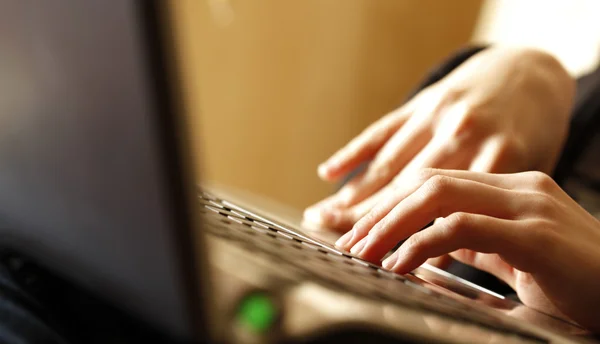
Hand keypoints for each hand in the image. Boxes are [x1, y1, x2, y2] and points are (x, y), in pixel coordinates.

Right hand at [304, 47, 573, 230]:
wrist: (531, 71)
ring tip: (326, 217)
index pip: (441, 206)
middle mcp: (464, 133)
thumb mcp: (528, 172)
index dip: (408, 235)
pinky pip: (381, 130)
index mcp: (499, 155)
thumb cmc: (531, 134)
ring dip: (355, 193)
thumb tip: (445, 254)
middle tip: (344, 246)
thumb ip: (491, 206)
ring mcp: (438, 114)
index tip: (381, 259)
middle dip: (371, 220)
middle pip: (406, 186)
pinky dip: (353, 152)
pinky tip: (329, 172)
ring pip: (389, 162)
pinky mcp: (421, 101)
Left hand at [336, 168, 599, 331]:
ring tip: (363, 251)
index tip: (360, 228)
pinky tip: (399, 263)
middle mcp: (519, 185)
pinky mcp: (536, 234)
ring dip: (391, 224)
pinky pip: (462, 227)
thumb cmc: (576, 280)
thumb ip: (478, 241)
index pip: (436, 180)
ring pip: (438, 195)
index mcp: (511, 186)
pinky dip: (421, 244)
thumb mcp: (516, 254)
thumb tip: (435, 243)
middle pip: (429, 181)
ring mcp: (529, 205)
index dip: (392, 202)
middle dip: (381, 210)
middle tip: (350, 241)